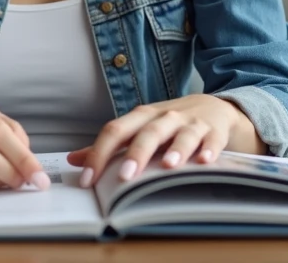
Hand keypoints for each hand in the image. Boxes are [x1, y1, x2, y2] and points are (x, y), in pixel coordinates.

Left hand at [66, 94, 259, 187]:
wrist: (214, 107)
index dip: (99, 153)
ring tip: (168, 165)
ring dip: (176, 149)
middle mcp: (164, 118)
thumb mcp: (139, 128)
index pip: (115, 131)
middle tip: (125, 176)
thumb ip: (109, 145)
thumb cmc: (169, 123)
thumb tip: (74, 160)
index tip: (87, 179)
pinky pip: (212, 141)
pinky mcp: (214, 133)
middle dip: (136, 154)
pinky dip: (209, 150)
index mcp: (141, 117)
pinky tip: (204, 162)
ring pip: (181, 135)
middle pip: (147, 133)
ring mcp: (191, 124)